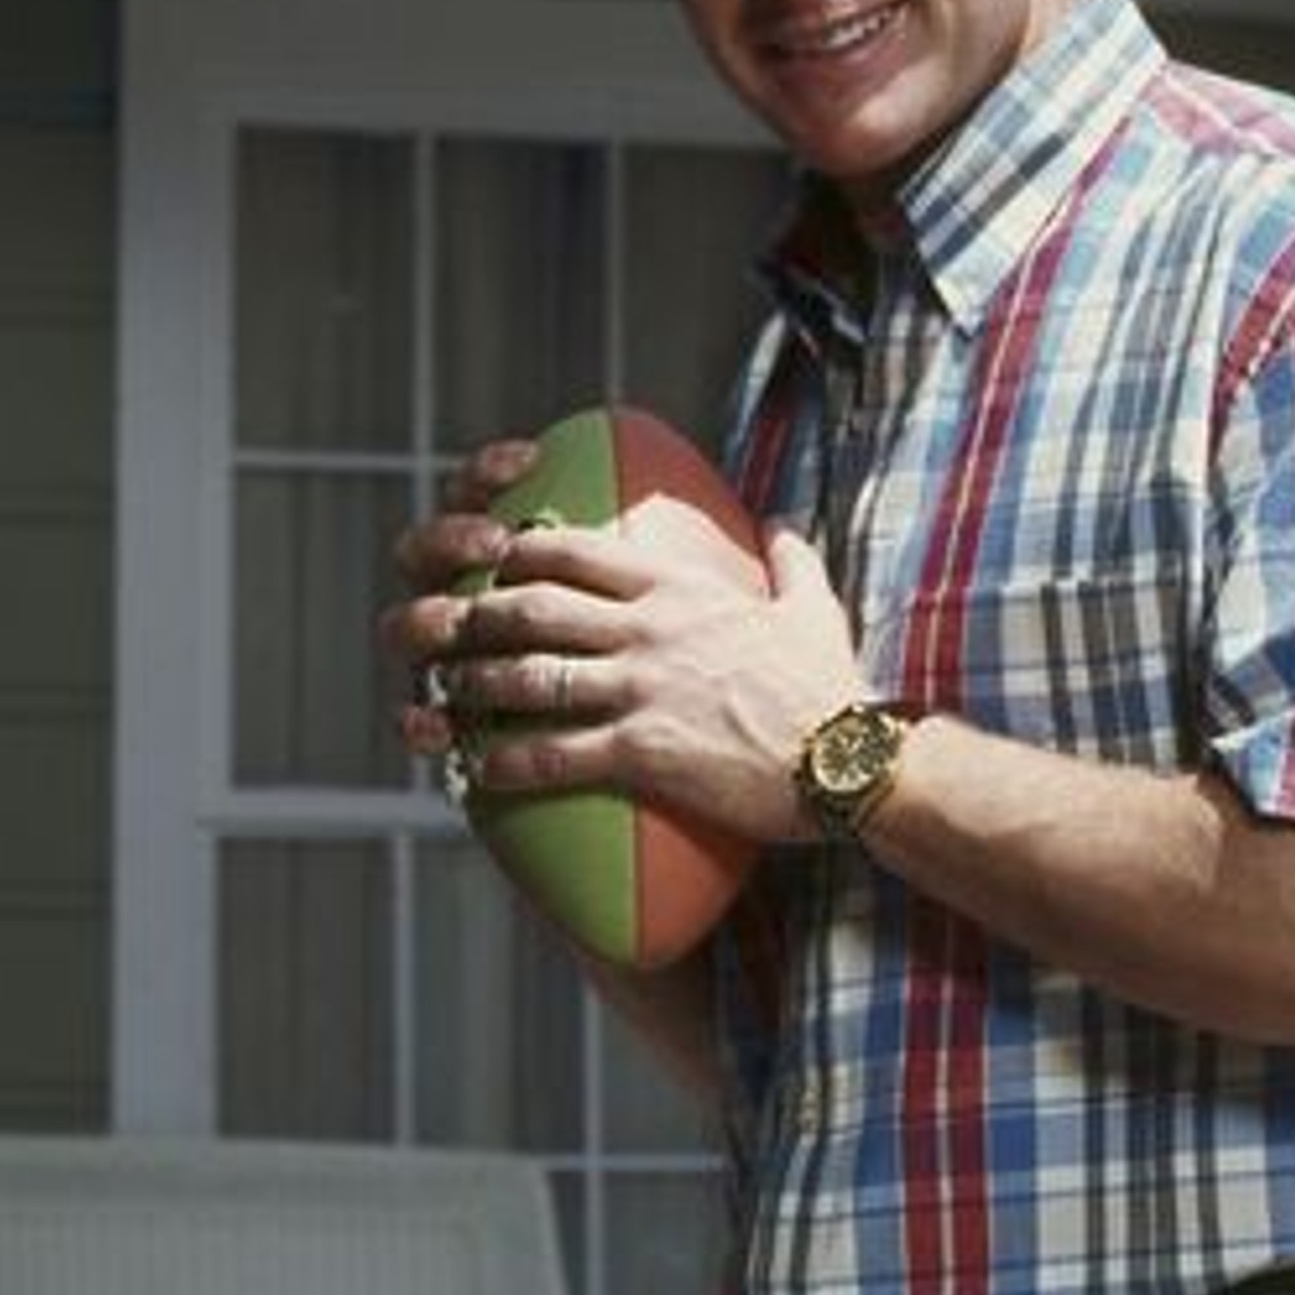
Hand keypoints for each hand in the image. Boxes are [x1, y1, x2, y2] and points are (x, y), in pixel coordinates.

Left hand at [385, 453, 861, 852]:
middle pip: (532, 608)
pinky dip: (505, 761)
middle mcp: (647, 630)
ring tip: (443, 698)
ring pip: (528, 677)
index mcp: (678, 589)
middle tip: (447, 630)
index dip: (519, 554)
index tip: (492, 563)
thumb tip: (780, 525)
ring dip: (474, 685)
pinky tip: (478, 770)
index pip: (575, 552)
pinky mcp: (642, 752)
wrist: (851, 759)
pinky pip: (552, 754)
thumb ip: (791, 559)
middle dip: (477, 617)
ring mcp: (640, 689)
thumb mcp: (813, 607)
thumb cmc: (833, 688)